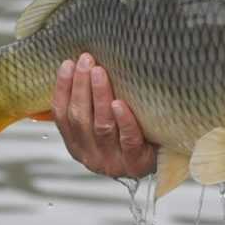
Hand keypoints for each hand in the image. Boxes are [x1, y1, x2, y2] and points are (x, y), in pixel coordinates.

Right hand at [52, 53, 156, 177]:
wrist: (162, 160)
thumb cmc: (131, 135)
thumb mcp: (104, 124)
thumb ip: (90, 106)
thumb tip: (81, 65)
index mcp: (77, 146)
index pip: (62, 116)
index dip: (62, 89)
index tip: (68, 64)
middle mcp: (91, 157)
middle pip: (80, 119)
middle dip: (81, 87)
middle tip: (86, 60)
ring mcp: (113, 163)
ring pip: (102, 126)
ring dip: (99, 96)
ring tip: (99, 72)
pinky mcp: (135, 164)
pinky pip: (128, 140)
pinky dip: (123, 120)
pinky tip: (119, 103)